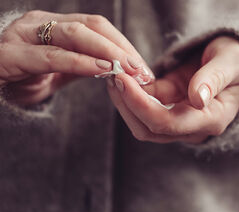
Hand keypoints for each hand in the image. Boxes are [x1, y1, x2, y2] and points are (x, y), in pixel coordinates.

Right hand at [0, 10, 152, 105]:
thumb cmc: (27, 79)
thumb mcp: (61, 70)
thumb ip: (85, 64)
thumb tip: (118, 69)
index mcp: (54, 24)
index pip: (98, 26)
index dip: (124, 44)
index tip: (143, 66)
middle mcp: (40, 23)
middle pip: (92, 26)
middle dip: (121, 48)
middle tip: (142, 71)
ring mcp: (25, 36)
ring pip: (74, 35)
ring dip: (107, 52)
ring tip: (128, 70)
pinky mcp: (11, 56)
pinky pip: (51, 56)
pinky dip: (80, 62)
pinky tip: (102, 70)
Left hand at [108, 36, 238, 143]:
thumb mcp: (231, 62)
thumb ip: (215, 79)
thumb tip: (198, 99)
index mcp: (212, 119)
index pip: (168, 123)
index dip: (141, 105)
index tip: (123, 80)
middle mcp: (194, 127)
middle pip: (150, 129)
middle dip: (127, 104)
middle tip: (113, 74)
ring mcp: (181, 120)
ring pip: (143, 123)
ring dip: (125, 101)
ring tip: (115, 73)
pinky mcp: (171, 109)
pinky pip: (146, 109)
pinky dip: (131, 95)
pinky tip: (124, 76)